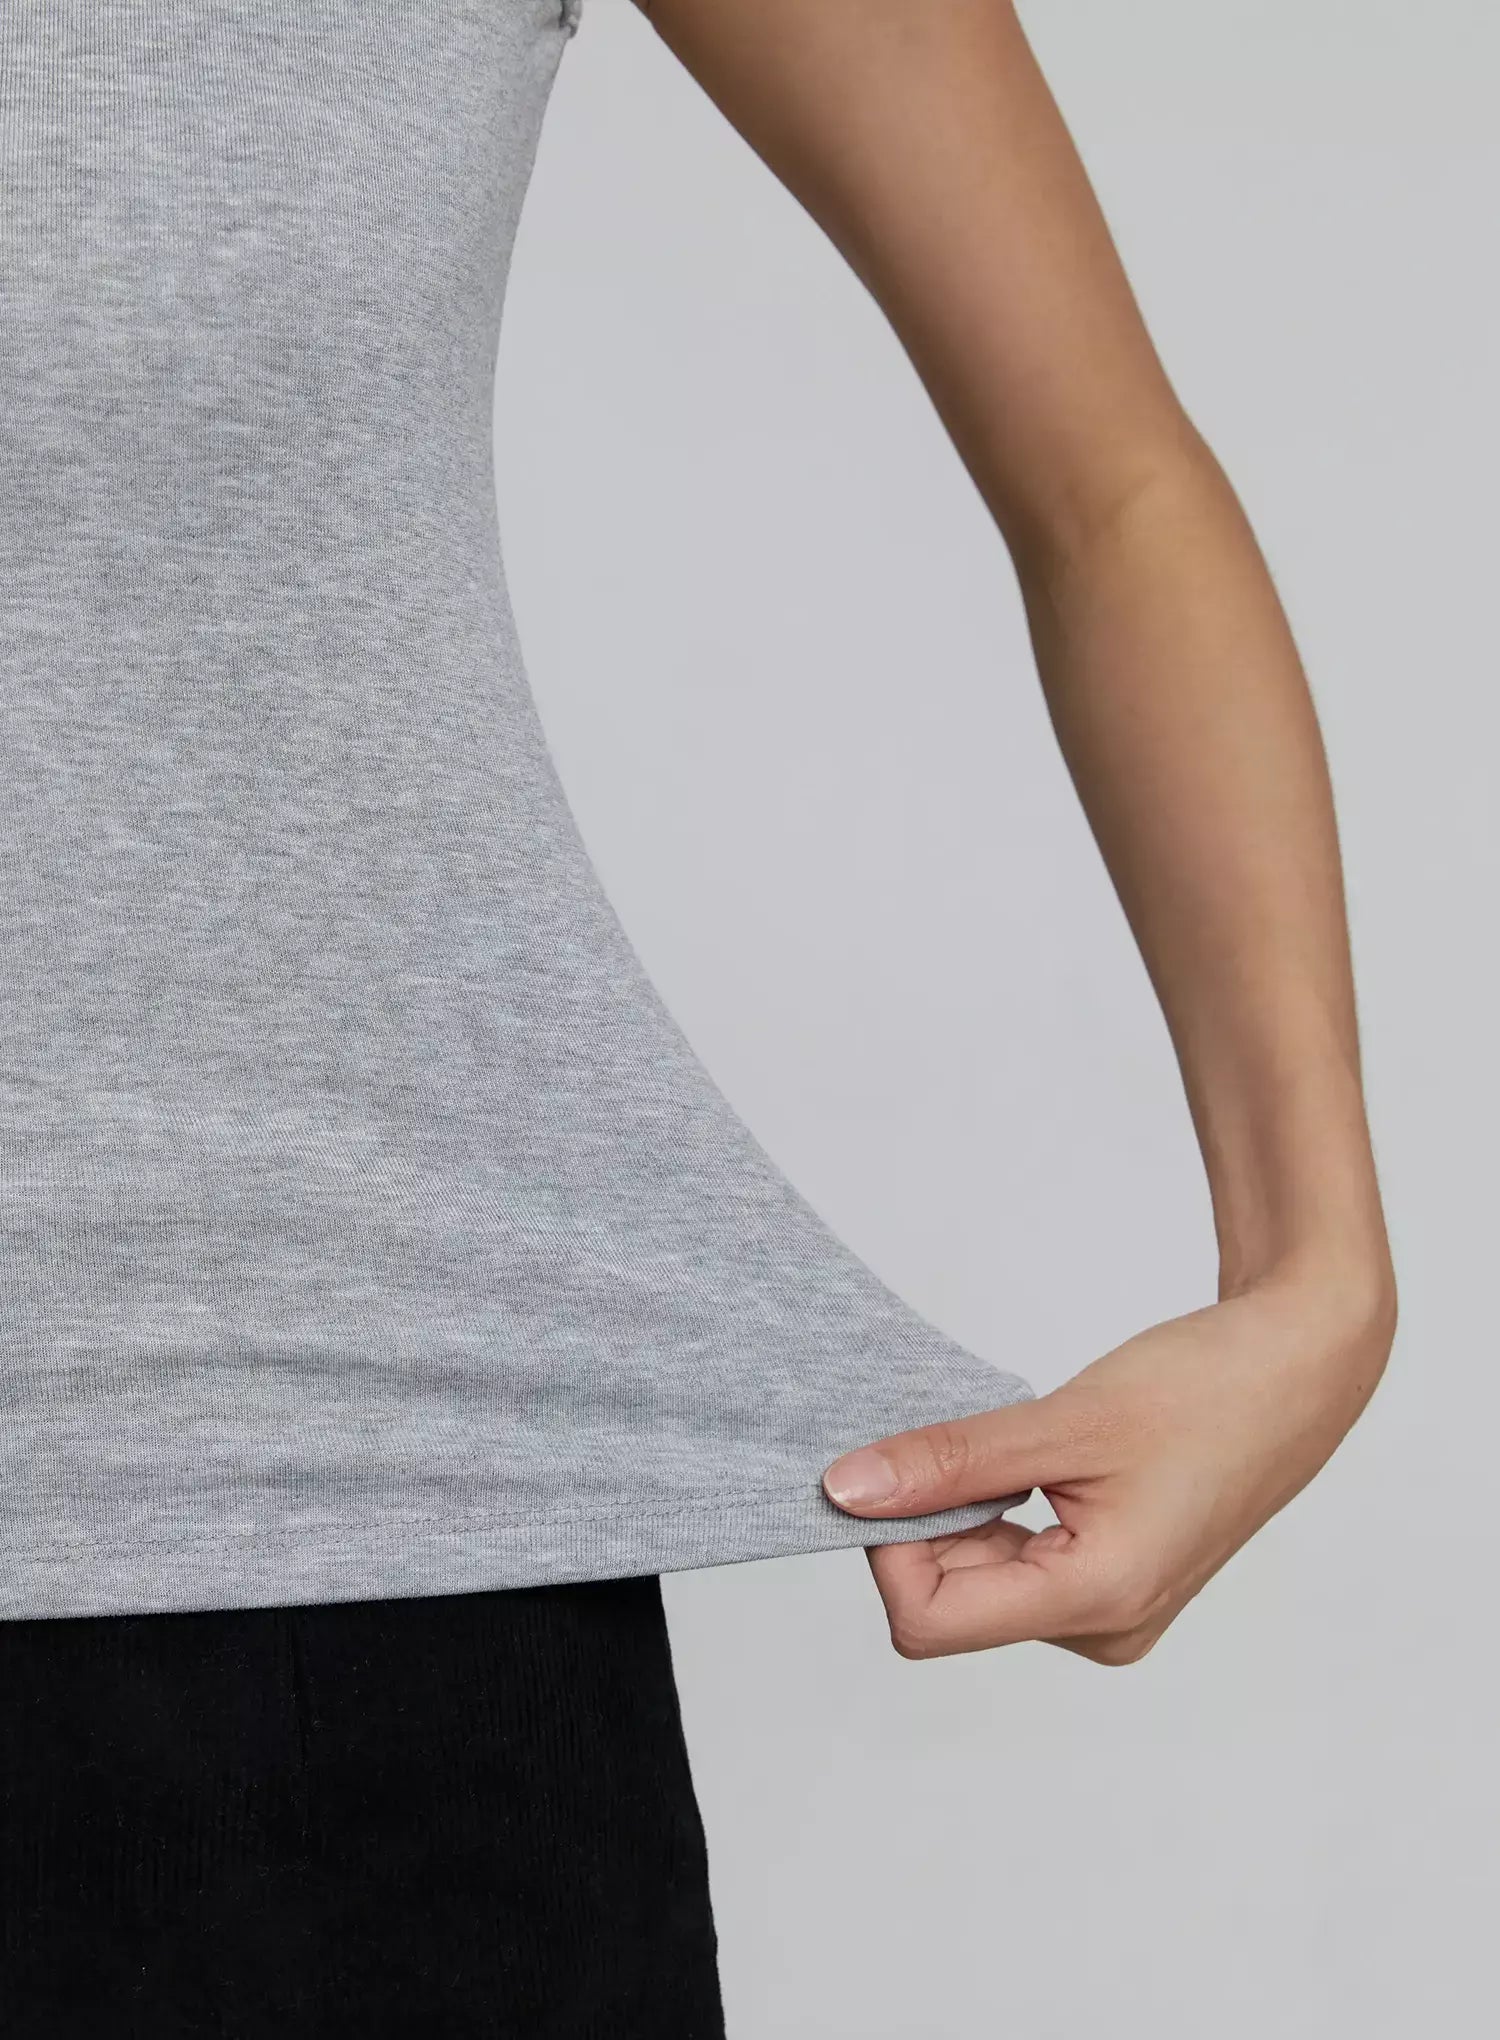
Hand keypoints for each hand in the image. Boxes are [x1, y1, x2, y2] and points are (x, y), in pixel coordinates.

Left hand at [821, 1269, 1395, 1664]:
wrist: (1299, 1369)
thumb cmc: (1208, 1390)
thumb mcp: (1064, 1420)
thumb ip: (950, 1460)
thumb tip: (846, 1490)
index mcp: (1097, 1603)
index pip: (926, 1619)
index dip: (891, 1543)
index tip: (905, 1466)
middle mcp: (1102, 1630)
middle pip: (948, 1602)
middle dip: (927, 1520)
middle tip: (962, 1439)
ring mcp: (1110, 1613)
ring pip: (978, 1581)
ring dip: (966, 1512)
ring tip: (1019, 1446)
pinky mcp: (1114, 1583)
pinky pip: (1018, 1564)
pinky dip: (999, 1512)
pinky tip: (1036, 1462)